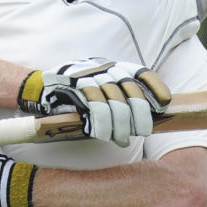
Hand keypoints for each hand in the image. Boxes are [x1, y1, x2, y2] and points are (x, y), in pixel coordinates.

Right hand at [17, 59, 170, 146]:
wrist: (42, 88)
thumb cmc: (77, 94)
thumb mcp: (101, 87)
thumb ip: (121, 96)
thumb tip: (146, 118)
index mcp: (113, 66)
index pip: (141, 73)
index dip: (155, 87)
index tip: (165, 102)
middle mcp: (104, 68)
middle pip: (132, 92)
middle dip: (140, 116)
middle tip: (142, 132)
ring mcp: (90, 77)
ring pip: (115, 104)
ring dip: (120, 127)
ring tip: (121, 140)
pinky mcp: (76, 89)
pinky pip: (96, 109)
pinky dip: (102, 125)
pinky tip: (103, 135)